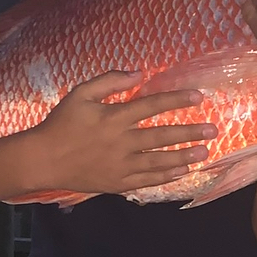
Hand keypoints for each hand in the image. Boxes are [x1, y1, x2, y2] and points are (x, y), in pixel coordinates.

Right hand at [30, 72, 216, 196]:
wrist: (43, 159)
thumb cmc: (61, 124)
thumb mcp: (80, 94)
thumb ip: (109, 82)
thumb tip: (138, 73)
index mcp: (114, 118)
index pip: (152, 106)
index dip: (177, 100)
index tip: (199, 97)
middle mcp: (122, 142)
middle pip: (162, 136)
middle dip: (190, 132)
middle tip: (212, 130)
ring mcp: (121, 166)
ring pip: (159, 162)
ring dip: (184, 157)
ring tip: (204, 153)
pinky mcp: (117, 183)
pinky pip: (146, 180)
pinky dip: (165, 177)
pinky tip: (181, 172)